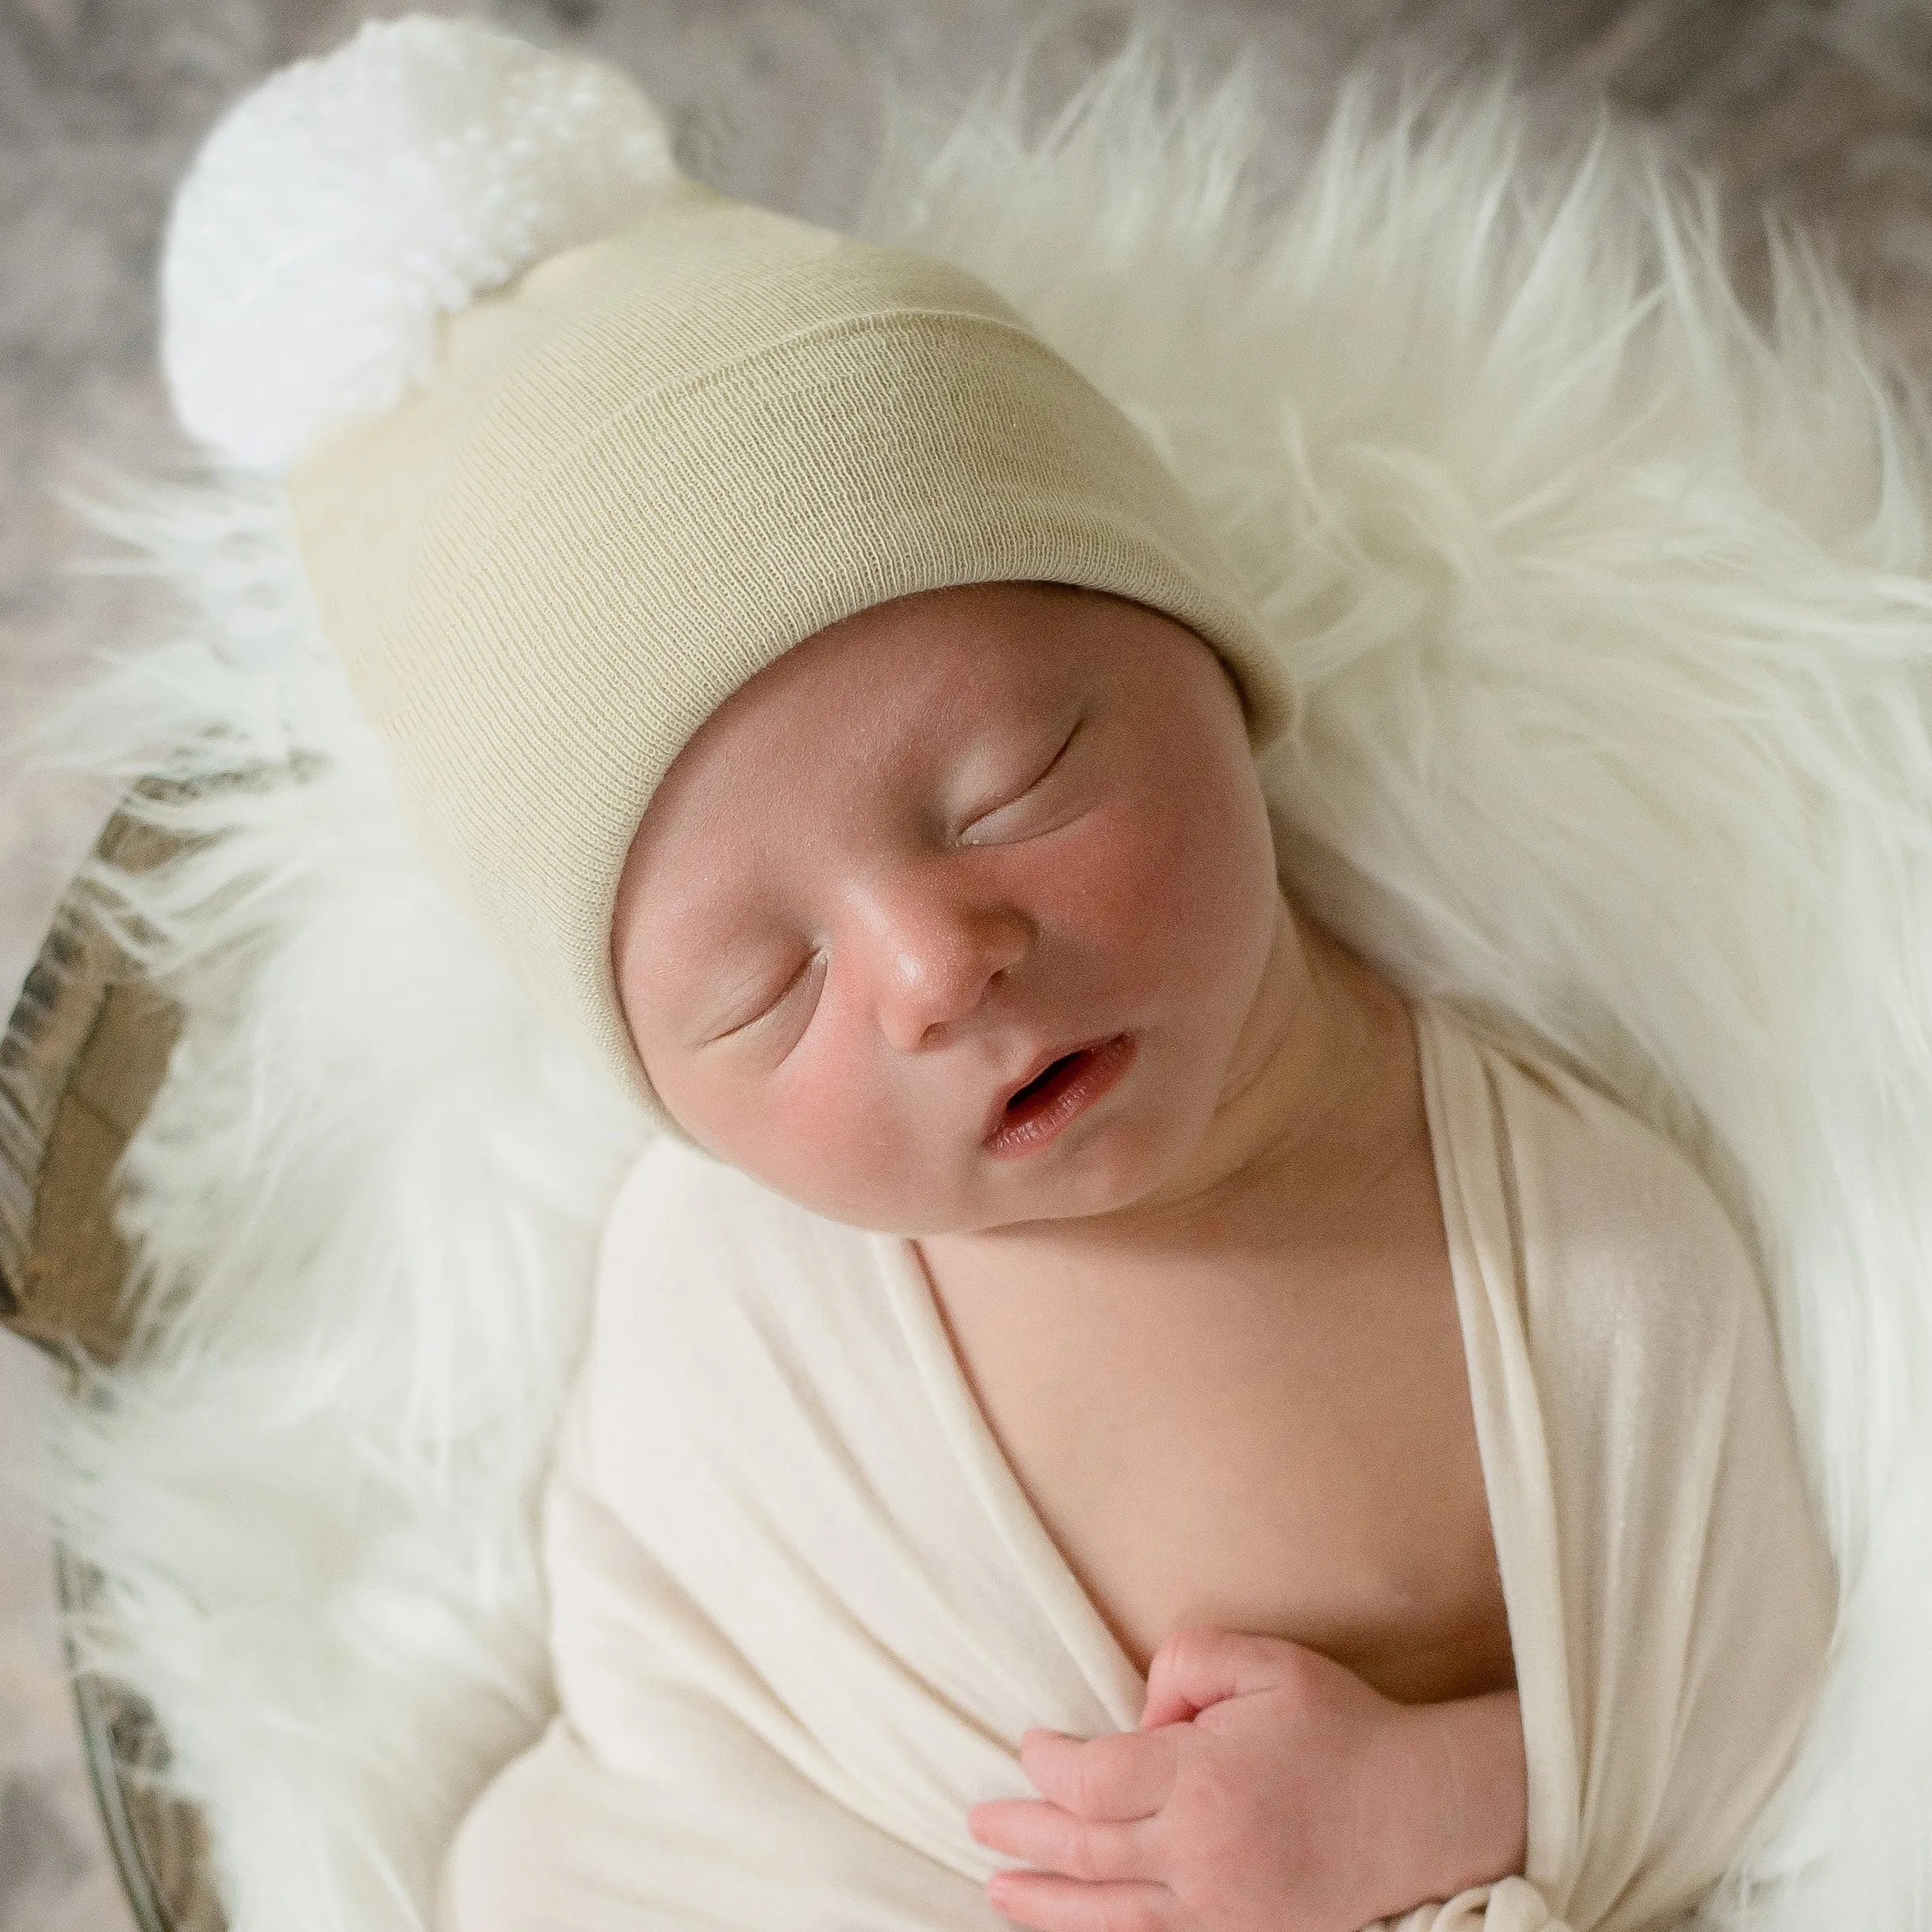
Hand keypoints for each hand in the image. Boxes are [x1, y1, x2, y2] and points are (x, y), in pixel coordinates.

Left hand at [966, 1626, 1525, 1931]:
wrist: (1421, 1811)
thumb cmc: (1341, 1726)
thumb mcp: (1263, 1662)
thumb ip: (1186, 1662)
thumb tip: (1139, 1712)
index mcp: (1202, 1778)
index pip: (1092, 1779)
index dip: (1048, 1765)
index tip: (1030, 1746)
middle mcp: (1202, 1853)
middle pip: (1086, 1850)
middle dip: (1024, 1834)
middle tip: (978, 1822)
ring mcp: (1222, 1909)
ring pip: (1109, 1911)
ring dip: (1045, 1900)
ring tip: (995, 1889)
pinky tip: (1073, 1927)